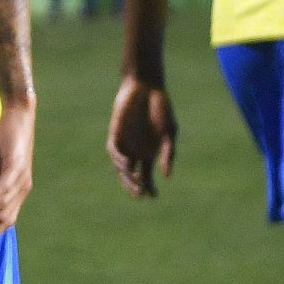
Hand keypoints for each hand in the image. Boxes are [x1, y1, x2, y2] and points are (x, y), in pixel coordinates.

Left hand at [108, 75, 177, 197]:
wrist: (147, 88)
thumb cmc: (161, 109)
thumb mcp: (169, 133)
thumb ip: (168, 153)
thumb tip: (167, 176)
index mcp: (149, 153)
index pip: (147, 177)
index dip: (149, 188)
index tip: (154, 196)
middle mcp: (135, 150)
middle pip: (132, 175)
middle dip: (135, 186)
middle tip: (141, 192)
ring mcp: (125, 142)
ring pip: (121, 166)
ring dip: (127, 175)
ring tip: (135, 180)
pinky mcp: (115, 132)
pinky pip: (113, 150)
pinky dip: (119, 158)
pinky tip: (127, 163)